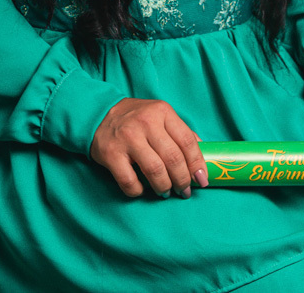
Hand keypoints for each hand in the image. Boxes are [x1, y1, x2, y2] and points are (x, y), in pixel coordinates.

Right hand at [91, 97, 207, 198]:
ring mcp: (128, 138)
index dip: (197, 164)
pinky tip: (142, 189)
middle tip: (184, 190)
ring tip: (166, 191)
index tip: (202, 180)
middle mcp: (146, 123)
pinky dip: (139, 191)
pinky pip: (130, 182)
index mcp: (162, 112)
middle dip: (183, 180)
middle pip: (173, 158)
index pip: (187, 141)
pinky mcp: (111, 154)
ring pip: (155, 171)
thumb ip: (179, 131)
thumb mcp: (160, 115)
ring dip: (164, 187)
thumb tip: (203, 153)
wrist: (99, 115)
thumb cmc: (136, 118)